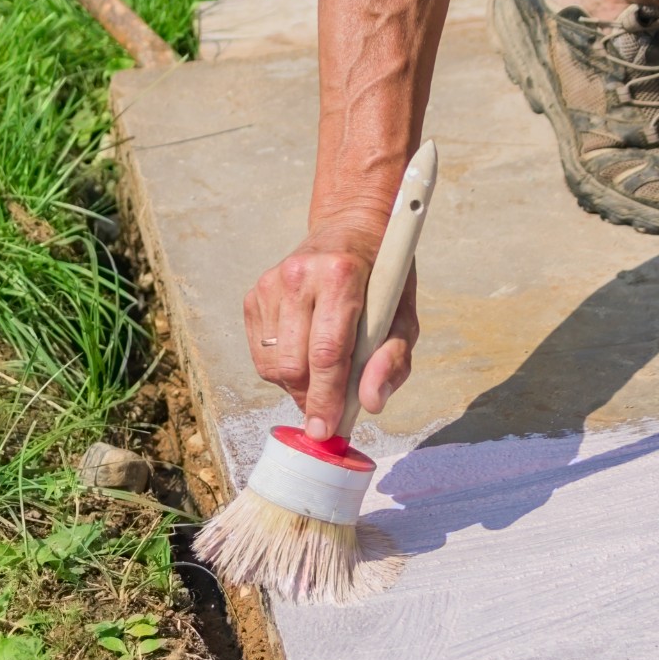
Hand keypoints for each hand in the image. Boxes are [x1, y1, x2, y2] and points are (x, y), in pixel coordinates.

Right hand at [245, 218, 419, 440]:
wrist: (349, 228)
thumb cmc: (382, 279)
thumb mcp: (403, 316)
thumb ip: (392, 361)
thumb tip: (370, 403)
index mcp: (341, 276)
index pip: (327, 353)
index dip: (326, 399)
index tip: (325, 431)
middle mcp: (300, 275)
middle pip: (293, 365)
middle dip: (310, 397)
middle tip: (329, 408)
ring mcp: (271, 283)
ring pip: (272, 364)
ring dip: (296, 384)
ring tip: (321, 372)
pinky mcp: (255, 293)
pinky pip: (259, 353)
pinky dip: (281, 367)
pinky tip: (303, 351)